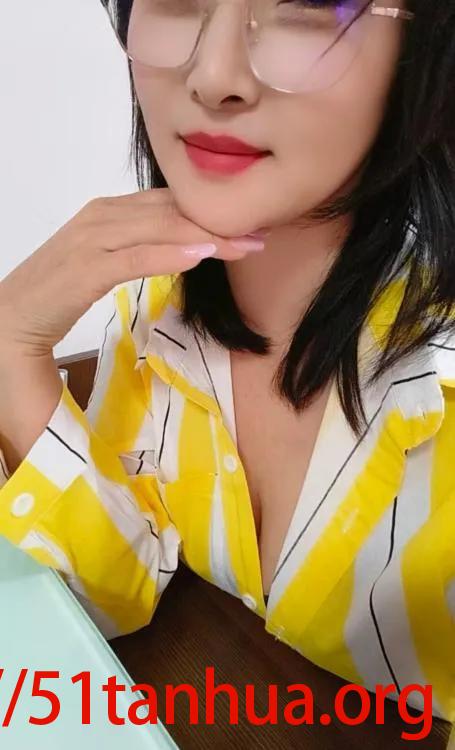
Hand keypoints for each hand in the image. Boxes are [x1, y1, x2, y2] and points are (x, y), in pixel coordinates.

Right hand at [0, 188, 262, 355]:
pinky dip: (168, 254)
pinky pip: (135, 257)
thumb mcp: (106, 260)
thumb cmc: (60, 291)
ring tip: (246, 244)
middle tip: (262, 234)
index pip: (170, 204)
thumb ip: (139, 246)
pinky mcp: (85, 268)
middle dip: (219, 222)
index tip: (251, 226)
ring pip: (160, 229)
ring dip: (206, 236)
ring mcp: (92, 238)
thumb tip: (185, 244)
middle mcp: (102, 215)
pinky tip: (200, 257)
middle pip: (171, 212)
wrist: (11, 317)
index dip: (212, 212)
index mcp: (109, 210)